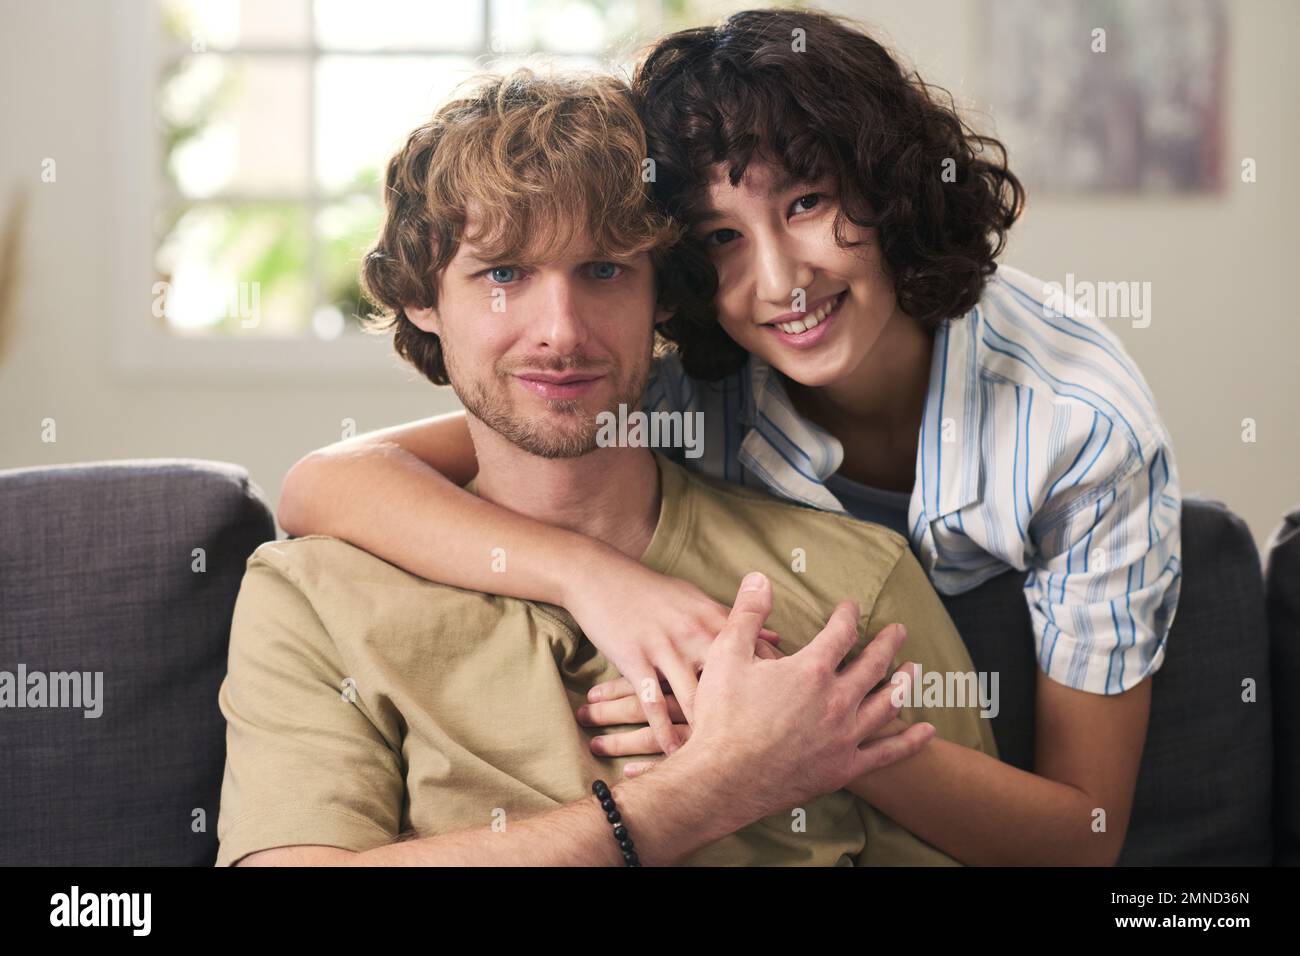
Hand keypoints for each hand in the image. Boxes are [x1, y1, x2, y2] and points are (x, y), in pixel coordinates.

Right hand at [564, 555, 777, 755]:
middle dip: (751, 715)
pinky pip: (652, 702)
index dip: (777, 687)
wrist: (600, 577)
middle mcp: (694, 633)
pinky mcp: (635, 659)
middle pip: (731, 679)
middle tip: (769, 749)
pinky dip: (663, 732)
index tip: (796, 715)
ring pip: (692, 696)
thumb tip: (777, 638)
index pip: (755, 654)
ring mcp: (664, 647)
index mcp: (713, 619)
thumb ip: (737, 624)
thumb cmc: (653, 591)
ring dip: (707, 732)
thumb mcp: (697, 600)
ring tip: (726, 764)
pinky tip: (673, 753)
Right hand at [648, 571, 933, 820]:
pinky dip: (910, 741)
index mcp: (811, 671)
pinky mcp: (844, 768)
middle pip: (873, 665)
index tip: (850, 607)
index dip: (847, 616)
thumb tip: (759, 578)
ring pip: (887, 704)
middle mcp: (836, 701)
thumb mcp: (726, 654)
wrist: (721, 780)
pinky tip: (928, 732)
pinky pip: (887, 753)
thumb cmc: (721, 717)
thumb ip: (747, 613)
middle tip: (899, 630)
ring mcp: (844, 737)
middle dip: (887, 644)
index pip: (840, 633)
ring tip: (914, 671)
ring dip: (904, 684)